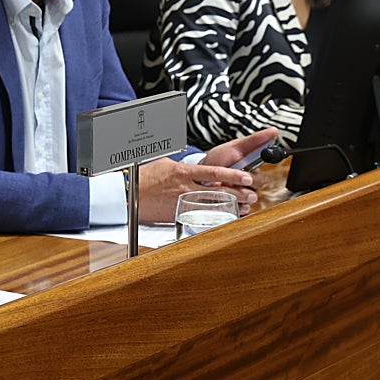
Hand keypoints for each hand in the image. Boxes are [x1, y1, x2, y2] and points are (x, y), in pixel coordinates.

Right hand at [136, 129, 276, 222]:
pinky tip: (225, 217)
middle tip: (252, 194)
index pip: (214, 173)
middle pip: (217, 191)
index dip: (233, 175)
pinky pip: (199, 216)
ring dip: (230, 206)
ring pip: (211, 205)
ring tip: (245, 206)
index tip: (246, 177)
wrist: (127, 194)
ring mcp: (181, 203)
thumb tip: (197, 166)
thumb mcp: (165, 163)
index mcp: (182, 172)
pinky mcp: (177, 215)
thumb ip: (184, 165)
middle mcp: (184, 188)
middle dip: (237, 193)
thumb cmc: (144, 177)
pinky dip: (214, 216)